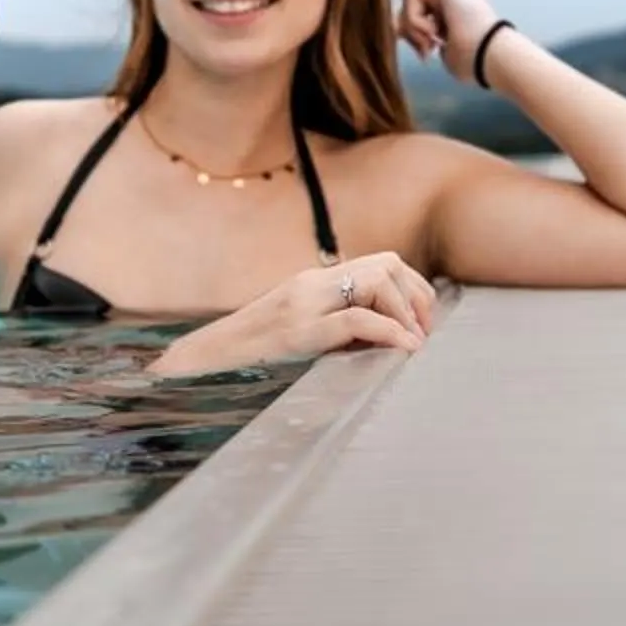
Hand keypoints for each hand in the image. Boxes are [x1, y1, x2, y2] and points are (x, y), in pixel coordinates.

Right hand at [149, 251, 438, 375]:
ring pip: (375, 283)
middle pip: (386, 265)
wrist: (203, 362)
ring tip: (410, 343)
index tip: (420, 326)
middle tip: (422, 334)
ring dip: (404, 313)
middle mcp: (310, 285)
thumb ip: (337, 329)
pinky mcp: (297, 332)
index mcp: (313, 284)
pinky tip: (403, 350)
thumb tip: (385, 342)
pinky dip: (389, 332)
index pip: (380, 264)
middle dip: (417, 297)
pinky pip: (356, 321)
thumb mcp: (300, 335)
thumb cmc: (251, 357)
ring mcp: (303, 305)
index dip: (413, 290)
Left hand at [399, 0, 503, 84]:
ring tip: (432, 44)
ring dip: (414, 29)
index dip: (414, 33)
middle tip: (426, 50)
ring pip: (409, 2)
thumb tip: (396, 29)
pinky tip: (435, 32)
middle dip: (411, 31)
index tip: (424, 53)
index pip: (421, 13)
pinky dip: (416, 21)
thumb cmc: (471, 58)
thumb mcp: (441, 48)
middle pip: (411, 6)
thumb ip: (420, 36)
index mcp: (457, 4)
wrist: (487, 54)